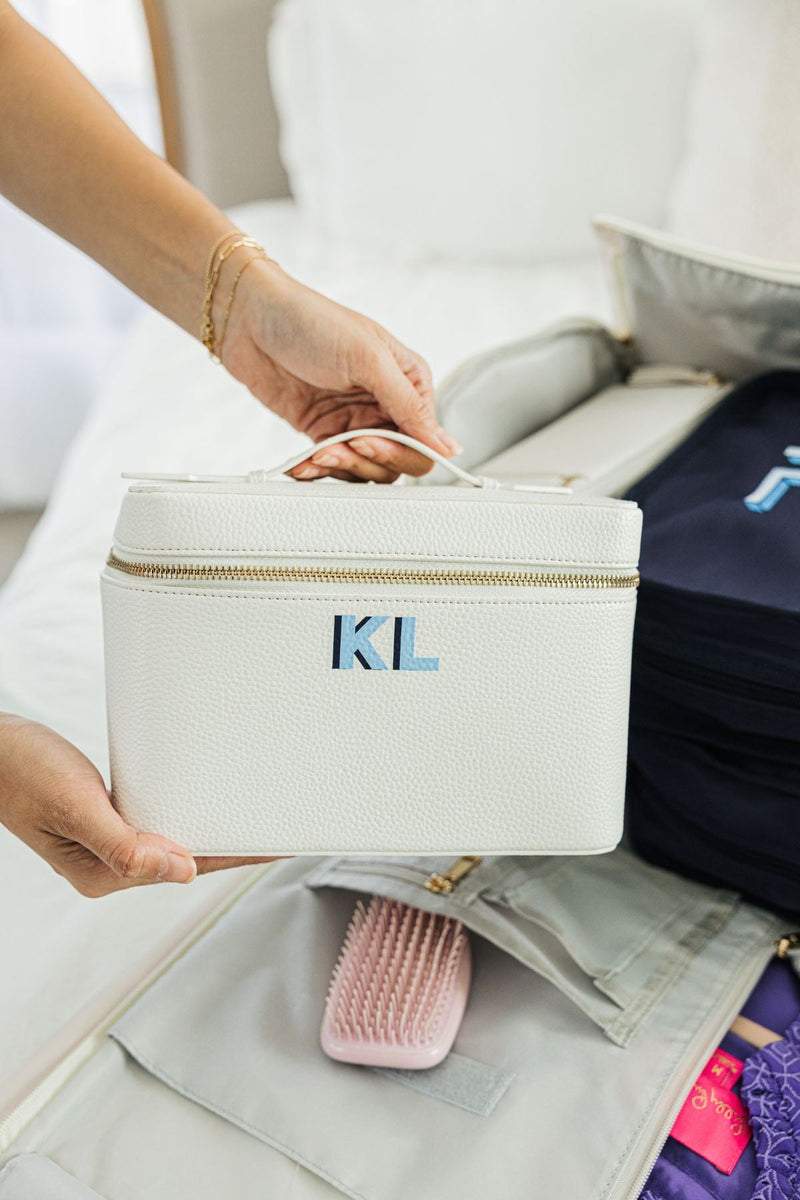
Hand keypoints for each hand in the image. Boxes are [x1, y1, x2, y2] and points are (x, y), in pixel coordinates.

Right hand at [0, 715, 274, 897]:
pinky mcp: (109, 819)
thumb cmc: (21, 772)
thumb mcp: (74, 805)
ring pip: (178, 838)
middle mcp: (112, 865)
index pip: (187, 867)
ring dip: (215, 827)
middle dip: (236, 843)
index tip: (276, 844)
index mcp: (105, 874)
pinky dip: (188, 810)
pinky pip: (160, 819)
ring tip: (259, 817)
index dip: (236, 855)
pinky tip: (208, 802)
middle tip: (285, 828)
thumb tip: (180, 870)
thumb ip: (122, 843)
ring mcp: (111, 842)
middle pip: (189, 856)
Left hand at [219, 258, 461, 482]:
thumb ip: (410, 407)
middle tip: (346, 444)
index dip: (402, 450)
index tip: (370, 440)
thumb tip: (448, 447)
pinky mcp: (323, 431)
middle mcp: (385, 404)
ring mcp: (353, 420)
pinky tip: (303, 462)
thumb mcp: (369, 359)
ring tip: (319, 452)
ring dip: (342, 468)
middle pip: (399, 461)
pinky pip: (333, 466)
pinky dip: (318, 471)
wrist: (249, 318)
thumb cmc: (310, 322)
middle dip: (371, 461)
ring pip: (366, 470)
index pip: (426, 439)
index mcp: (409, 382)